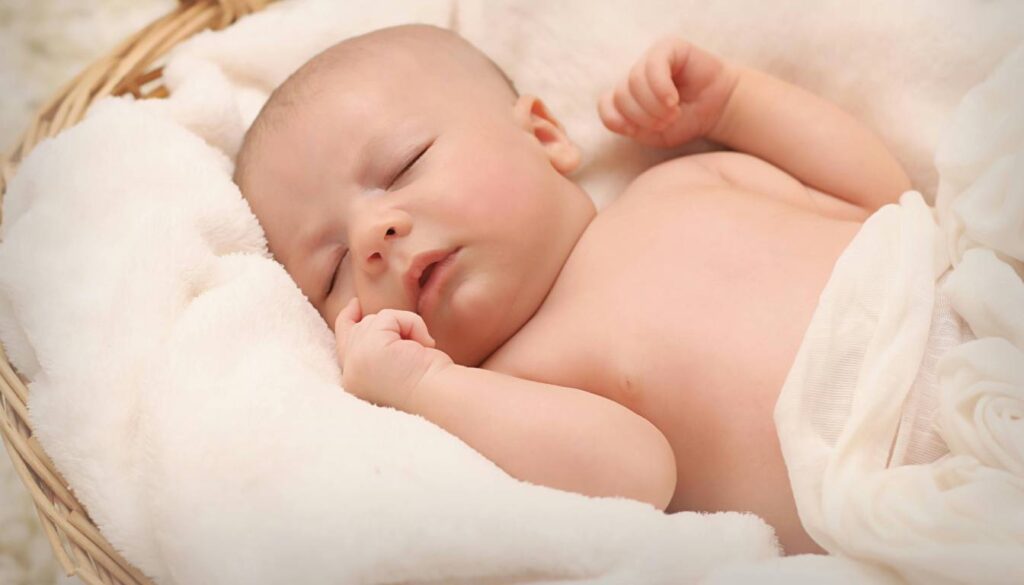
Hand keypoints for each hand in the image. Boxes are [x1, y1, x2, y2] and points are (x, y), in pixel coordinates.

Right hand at [335, 298, 452, 410]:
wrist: (441, 398)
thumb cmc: (431, 385)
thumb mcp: (397, 365)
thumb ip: (378, 348)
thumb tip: (377, 321)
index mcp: (356, 384)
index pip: (343, 347)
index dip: (347, 322)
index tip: (355, 305)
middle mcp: (351, 375)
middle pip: (354, 330)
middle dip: (371, 319)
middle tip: (369, 309)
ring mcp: (356, 361)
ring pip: (374, 321)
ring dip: (404, 327)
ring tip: (421, 350)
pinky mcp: (370, 347)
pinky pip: (388, 317)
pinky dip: (410, 324)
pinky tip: (423, 346)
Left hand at [598, 37, 738, 147]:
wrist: (719, 109)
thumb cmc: (686, 122)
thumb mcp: (655, 135)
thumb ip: (632, 128)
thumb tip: (617, 118)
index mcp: (627, 96)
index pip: (605, 105)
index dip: (618, 121)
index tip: (637, 131)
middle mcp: (634, 76)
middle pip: (619, 95)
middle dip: (642, 115)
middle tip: (666, 122)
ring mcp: (649, 60)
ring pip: (633, 81)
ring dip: (653, 105)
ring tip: (673, 112)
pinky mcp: (667, 47)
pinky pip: (653, 65)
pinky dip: (661, 87)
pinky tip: (673, 100)